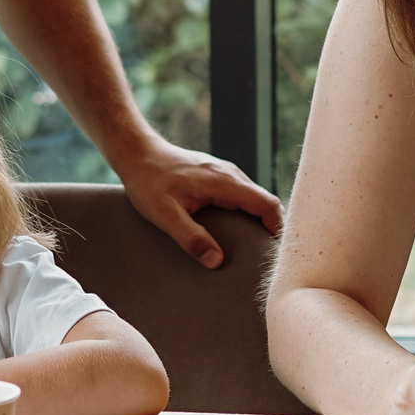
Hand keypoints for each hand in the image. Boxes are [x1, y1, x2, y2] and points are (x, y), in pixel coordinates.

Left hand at [114, 134, 282, 269]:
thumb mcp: (165, 215)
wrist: (136, 152)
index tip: (275, 252)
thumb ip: (191, 238)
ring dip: (258, 220)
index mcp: (225, 182)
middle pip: (265, 202)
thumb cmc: (148, 182)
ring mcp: (224, 172)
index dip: (278, 228)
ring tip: (253, 248)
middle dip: (271, 227)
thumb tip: (217, 261)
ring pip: (254, 197)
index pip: (267, 204)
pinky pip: (241, 194)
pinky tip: (234, 230)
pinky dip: (246, 212)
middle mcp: (230, 174)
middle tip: (266, 257)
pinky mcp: (216, 175)